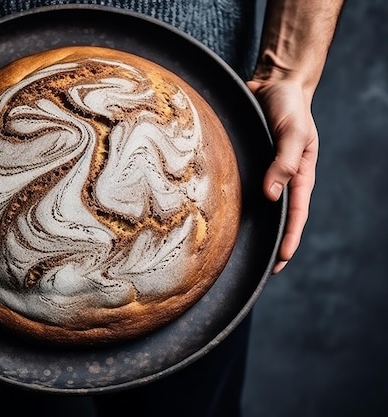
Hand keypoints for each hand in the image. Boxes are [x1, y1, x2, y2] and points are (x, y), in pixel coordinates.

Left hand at [247, 78, 318, 273]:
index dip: (289, 239)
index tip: (280, 262)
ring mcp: (262, 171)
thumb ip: (285, 161)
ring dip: (249, 226)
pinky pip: (239, 187)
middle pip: (275, 217)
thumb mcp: (294, 132)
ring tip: (234, 250)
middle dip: (269, 242)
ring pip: (256, 205)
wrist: (274, 83)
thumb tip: (271, 195)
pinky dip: (231, 203)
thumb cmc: (289, 106)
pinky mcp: (246, 162)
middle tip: (258, 269)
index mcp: (299, 175)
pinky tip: (217, 216)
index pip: (296, 215)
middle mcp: (280, 177)